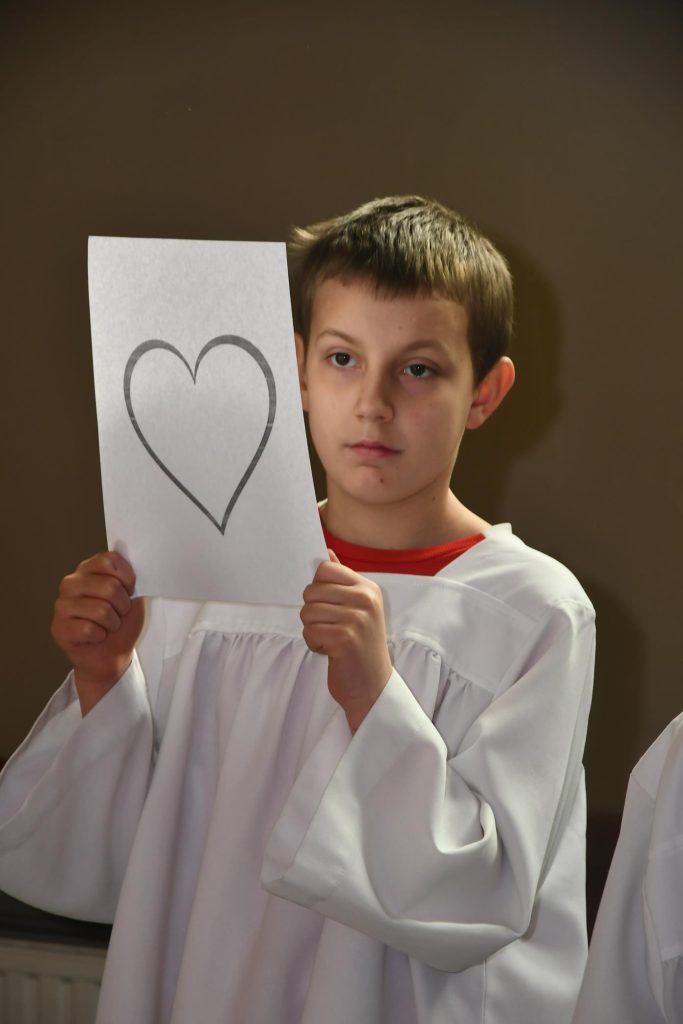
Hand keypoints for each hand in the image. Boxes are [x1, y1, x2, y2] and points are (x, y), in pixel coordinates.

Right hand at [51, 552, 143, 714]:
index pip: (109, 560)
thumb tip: (133, 565)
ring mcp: (61, 605)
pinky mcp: (58, 628)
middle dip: (123, 606)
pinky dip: (100, 636)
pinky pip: (89, 629)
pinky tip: (95, 636)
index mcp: (88, 569)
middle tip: (118, 614)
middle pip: (109, 586)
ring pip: (101, 610)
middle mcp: (71, 583)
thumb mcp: (132, 596)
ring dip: (113, 623)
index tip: (130, 591)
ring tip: (107, 626)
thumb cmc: (121, 623)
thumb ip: (129, 579)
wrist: (112, 656)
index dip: (127, 578)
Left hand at [301, 551, 392, 732]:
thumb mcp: (357, 608)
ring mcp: (356, 618)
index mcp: (368, 588)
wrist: (372, 686)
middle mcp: (365, 600)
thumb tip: (326, 552)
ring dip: (312, 629)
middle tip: (330, 627)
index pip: (325, 569)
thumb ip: (341, 580)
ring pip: (307, 612)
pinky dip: (314, 644)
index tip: (328, 606)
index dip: (317, 589)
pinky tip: (330, 651)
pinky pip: (309, 631)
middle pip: (312, 591)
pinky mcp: (344, 638)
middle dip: (312, 612)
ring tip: (331, 639)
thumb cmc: (361, 646)